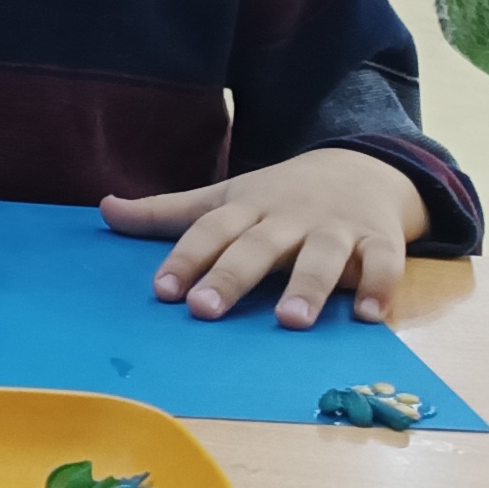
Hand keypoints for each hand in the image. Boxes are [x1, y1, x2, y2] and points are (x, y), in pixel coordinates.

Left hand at [105, 148, 427, 327]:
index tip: (162, 291)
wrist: (362, 166)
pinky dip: (380, 287)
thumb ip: (167, 212)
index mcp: (247, 207)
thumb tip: (104, 209)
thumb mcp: (224, 197)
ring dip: (308, 286)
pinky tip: (368, 316)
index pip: (209, 231)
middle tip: (206, 309)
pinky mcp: (379, 240)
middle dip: (232, 276)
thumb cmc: (280, 195)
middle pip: (257, 246)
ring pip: (322, 255)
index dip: (185, 258)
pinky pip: (384, 264)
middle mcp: (289, 217)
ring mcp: (337, 228)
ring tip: (291, 321)